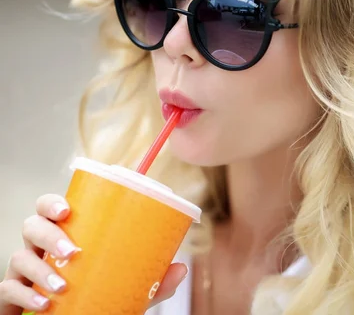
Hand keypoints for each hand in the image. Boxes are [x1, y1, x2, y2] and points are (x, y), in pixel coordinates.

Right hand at [0, 194, 187, 313]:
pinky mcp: (13, 296)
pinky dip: (24, 296)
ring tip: (63, 285)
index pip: (50, 208)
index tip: (67, 210)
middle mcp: (40, 248)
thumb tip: (182, 268)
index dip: (52, 203)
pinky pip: (8, 290)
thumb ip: (154, 283)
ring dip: (39, 269)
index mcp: (65, 235)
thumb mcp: (129, 290)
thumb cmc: (99, 299)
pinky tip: (44, 304)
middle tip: (72, 252)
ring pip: (19, 257)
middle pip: (31, 226)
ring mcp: (24, 272)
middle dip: (48, 234)